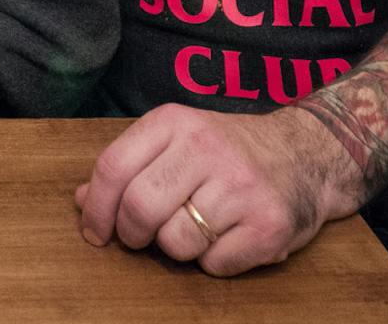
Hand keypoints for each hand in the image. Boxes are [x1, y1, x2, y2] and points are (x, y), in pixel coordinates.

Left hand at [73, 103, 358, 276]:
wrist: (308, 153)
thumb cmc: (229, 151)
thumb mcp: (177, 140)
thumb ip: (130, 165)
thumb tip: (80, 201)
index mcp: (176, 122)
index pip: (113, 167)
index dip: (95, 208)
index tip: (95, 232)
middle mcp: (208, 148)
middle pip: (140, 208)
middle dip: (133, 234)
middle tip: (145, 236)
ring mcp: (241, 187)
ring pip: (176, 243)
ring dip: (179, 248)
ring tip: (200, 227)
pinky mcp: (269, 225)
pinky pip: (215, 264)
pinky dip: (215, 261)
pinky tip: (230, 237)